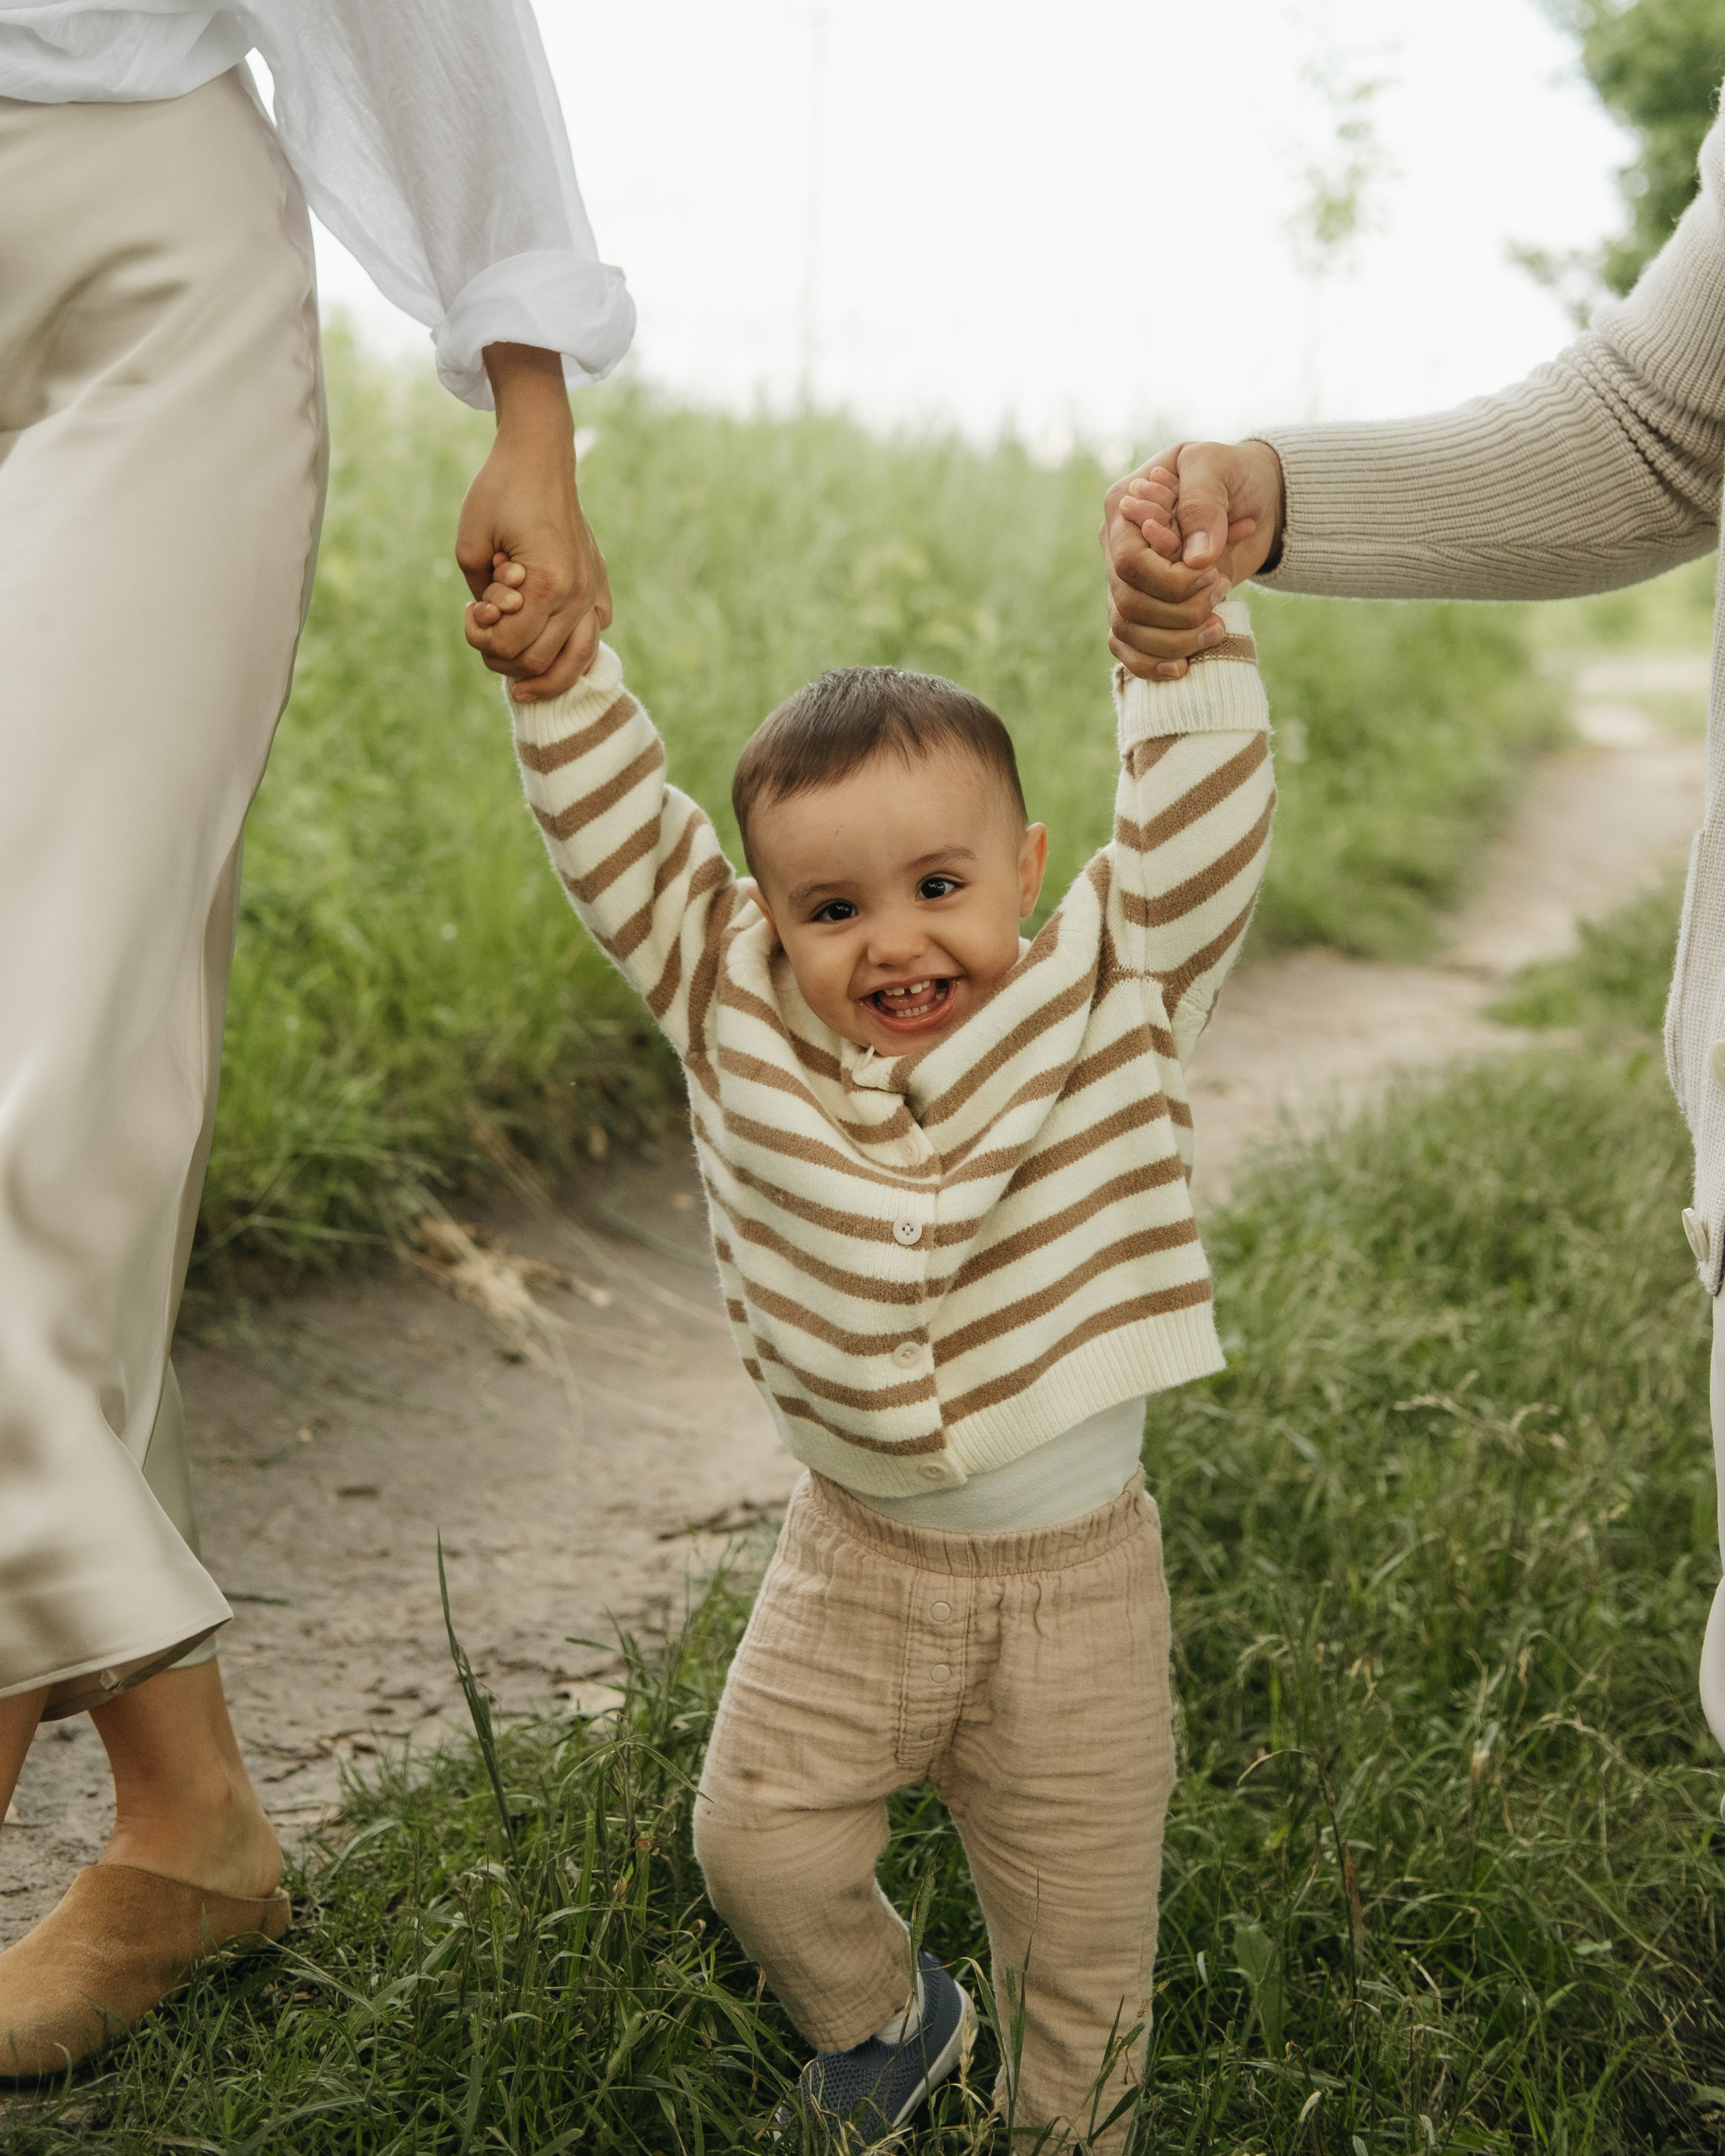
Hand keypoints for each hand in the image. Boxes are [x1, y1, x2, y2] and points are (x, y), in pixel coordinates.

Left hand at [458, 343, 611, 703]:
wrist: (540, 457)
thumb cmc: (499, 492)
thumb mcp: (469, 544)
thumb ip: (479, 595)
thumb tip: (495, 624)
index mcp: (547, 584)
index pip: (511, 645)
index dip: (480, 638)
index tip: (469, 609)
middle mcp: (578, 595)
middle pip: (541, 663)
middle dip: (503, 656)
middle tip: (485, 630)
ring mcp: (594, 591)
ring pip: (577, 662)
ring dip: (544, 675)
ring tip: (519, 677)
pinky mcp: (599, 585)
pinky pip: (592, 636)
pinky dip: (569, 649)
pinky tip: (546, 639)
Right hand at [1101, 440, 1283, 679]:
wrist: (1256, 499)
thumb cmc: (1234, 475)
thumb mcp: (1219, 468)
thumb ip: (1204, 504)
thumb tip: (1197, 559)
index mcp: (1124, 507)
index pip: (1129, 563)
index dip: (1170, 580)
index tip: (1213, 570)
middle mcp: (1116, 547)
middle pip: (1128, 604)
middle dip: (1181, 611)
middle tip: (1222, 591)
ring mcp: (1125, 581)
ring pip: (1127, 631)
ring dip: (1175, 641)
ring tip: (1218, 626)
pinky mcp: (1142, 608)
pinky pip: (1126, 648)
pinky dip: (1151, 664)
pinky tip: (1184, 667)